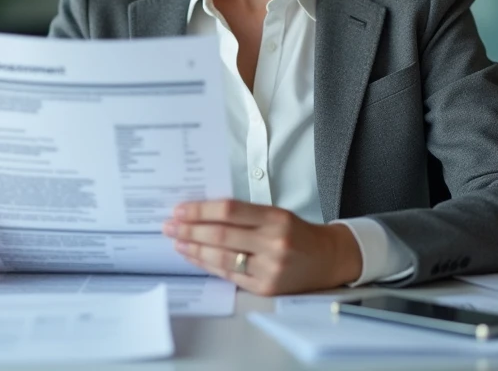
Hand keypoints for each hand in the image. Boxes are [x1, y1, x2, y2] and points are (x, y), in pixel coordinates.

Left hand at [162, 199, 361, 294]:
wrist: (328, 259)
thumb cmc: (297, 233)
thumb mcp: (276, 214)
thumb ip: (243, 214)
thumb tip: (201, 212)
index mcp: (275, 218)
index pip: (229, 210)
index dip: (200, 210)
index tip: (180, 209)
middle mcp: (273, 243)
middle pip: (220, 235)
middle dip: (189, 231)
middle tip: (169, 226)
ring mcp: (270, 269)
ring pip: (221, 258)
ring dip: (193, 250)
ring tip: (177, 242)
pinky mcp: (266, 288)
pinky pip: (229, 276)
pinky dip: (208, 265)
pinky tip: (194, 257)